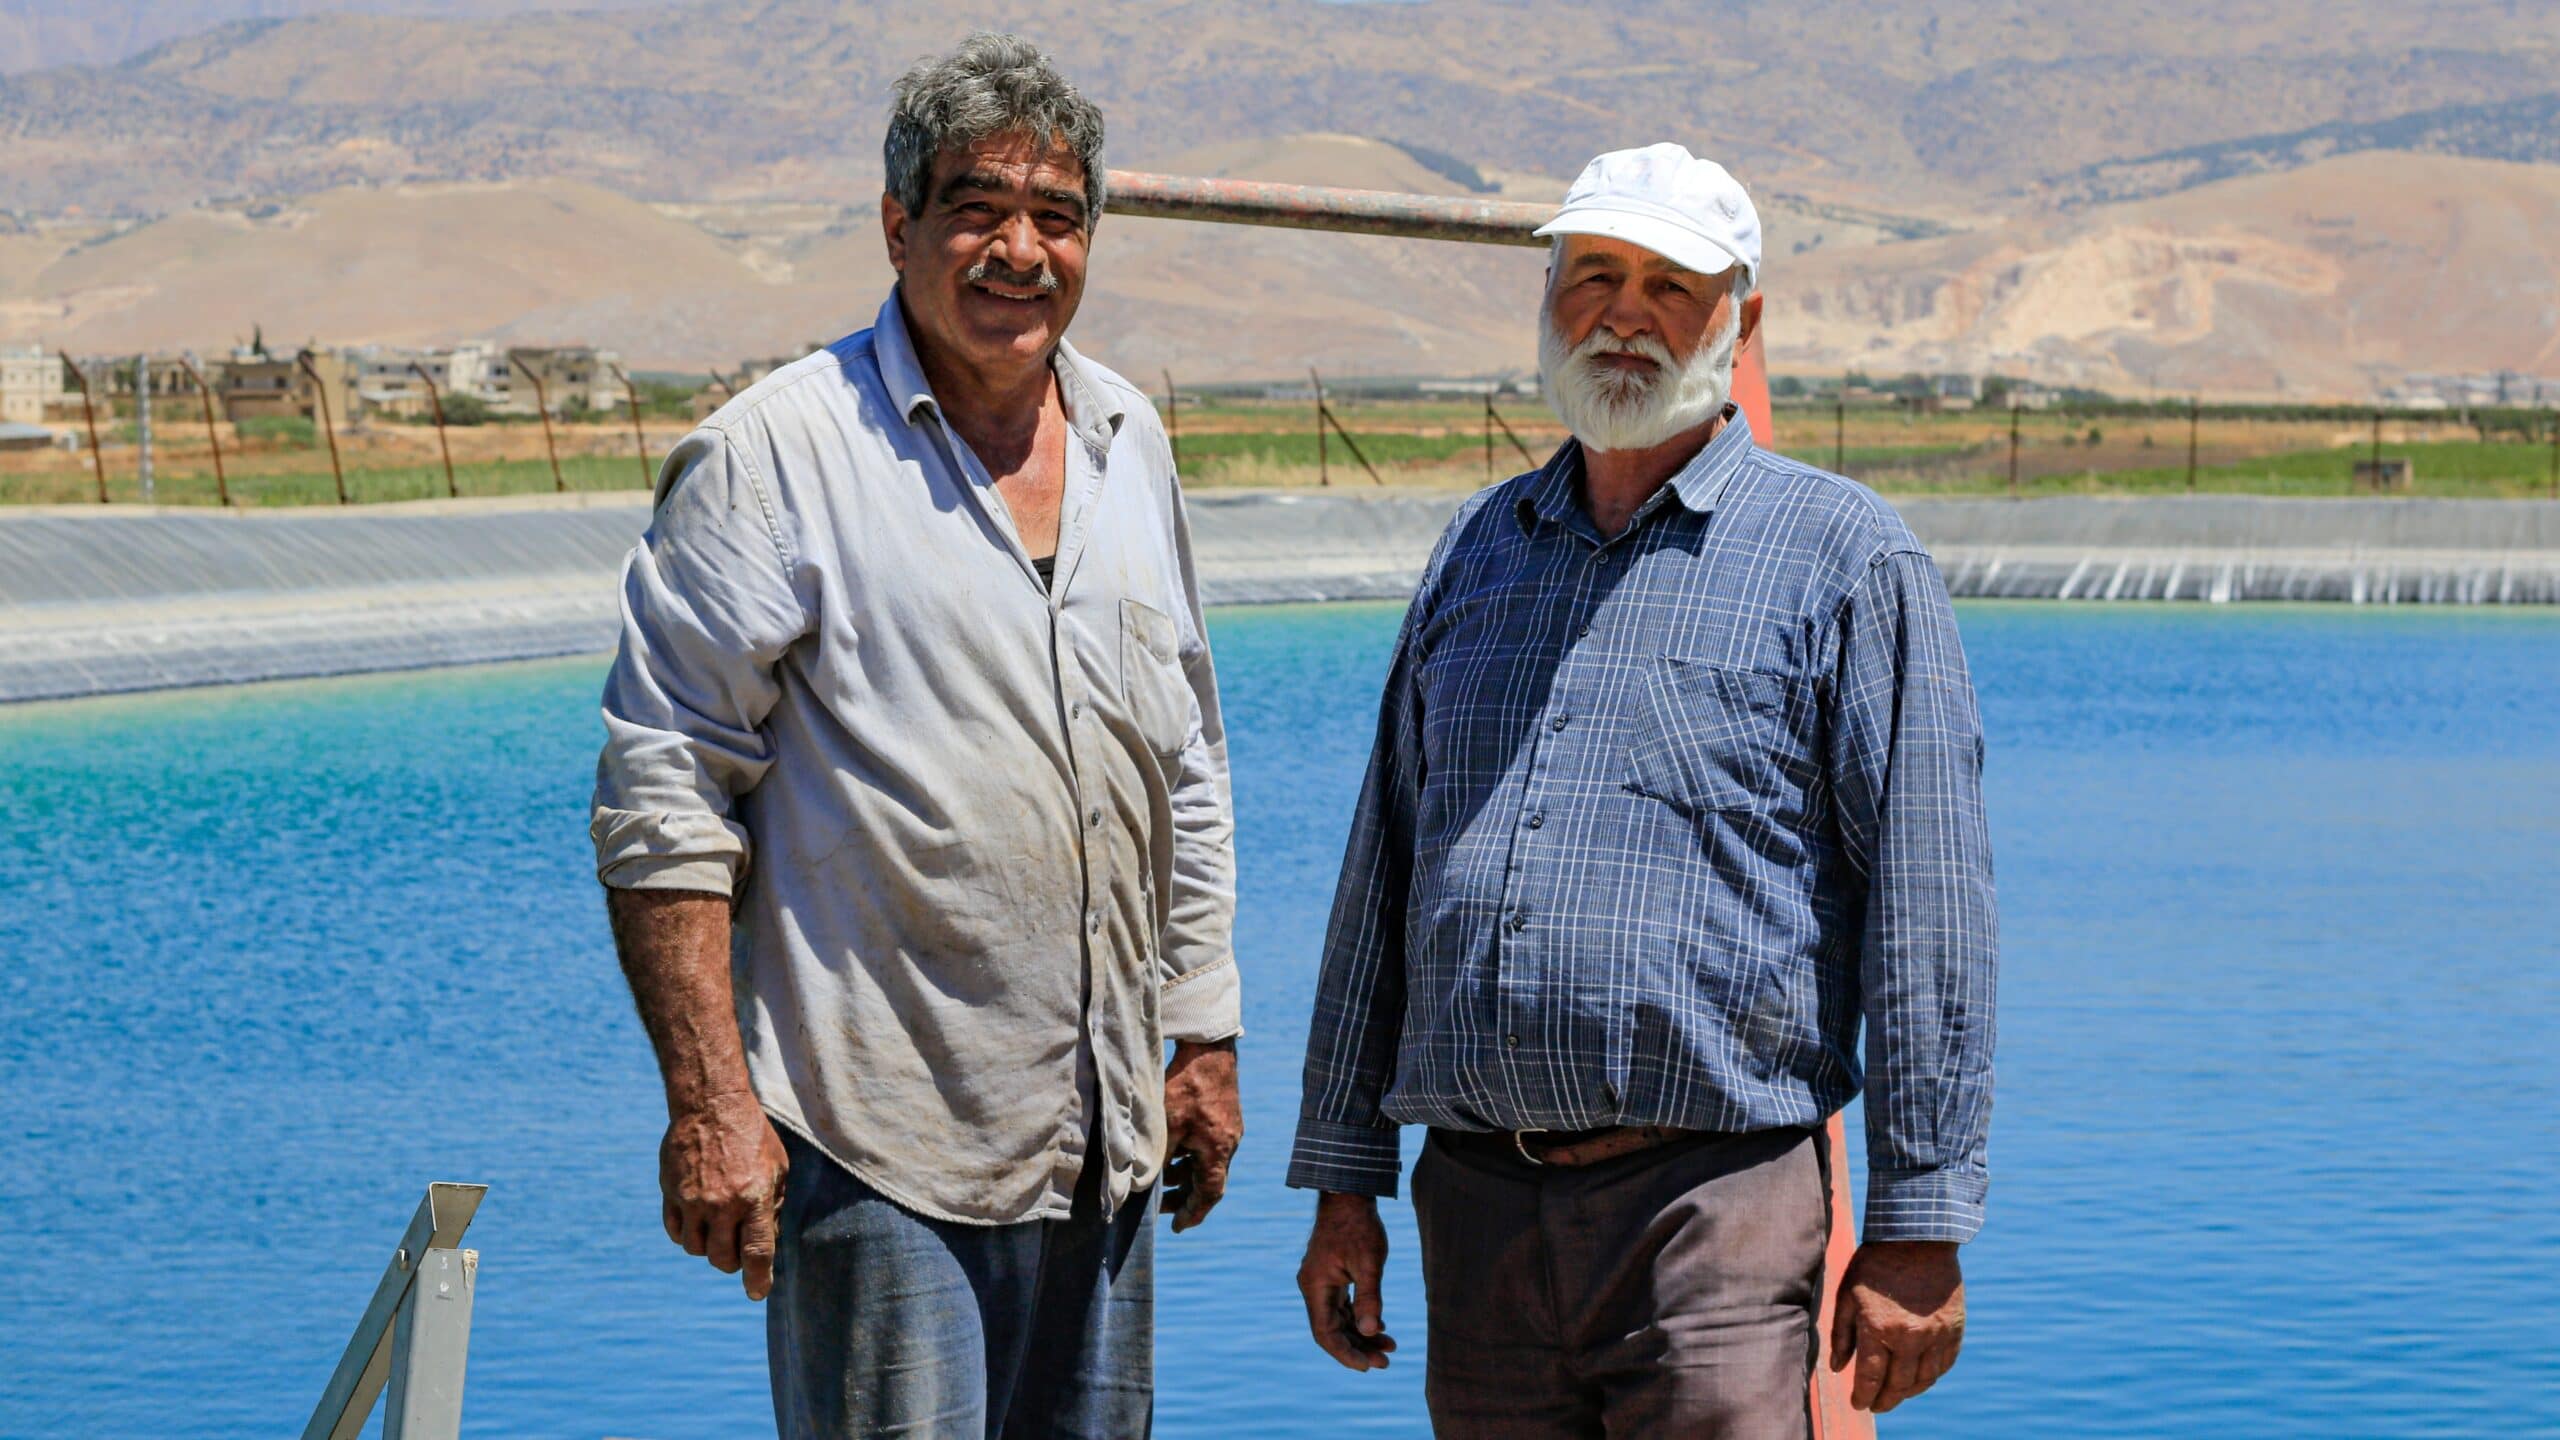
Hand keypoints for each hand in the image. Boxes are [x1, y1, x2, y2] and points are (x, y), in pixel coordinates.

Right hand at [659, 1090, 788, 1300]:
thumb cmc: (751, 1135)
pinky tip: (698, 1222)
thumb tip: (768, 1238)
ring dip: (709, 1248)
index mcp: (754, 1197)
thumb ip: (774, 1205)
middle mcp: (722, 1203)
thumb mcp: (777, 1167)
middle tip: (738, 1249)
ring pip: (696, 1250)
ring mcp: (692, 1200)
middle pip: (722, 1258)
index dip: (757, 1278)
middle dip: (733, 1261)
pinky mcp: (671, 1193)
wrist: (710, 1105)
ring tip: (718, 1229)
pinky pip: (676, 1232)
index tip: (757, 1292)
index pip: (756, 1251)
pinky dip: (687, 1235)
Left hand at [1162, 1038, 1241, 1231]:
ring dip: (1185, 1175)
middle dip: (1185, 1196)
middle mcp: (1229, 1142)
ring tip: (1161, 1180)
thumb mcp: (1166, 1124)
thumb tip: (1141, 1182)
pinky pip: (1208, 1147)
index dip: (1193, 1213)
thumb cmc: (1186, 1085)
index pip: (1210, 1193)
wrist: (1208, 1049)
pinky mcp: (1225, 1116)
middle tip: (1162, 1206)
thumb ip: (1156, 1156)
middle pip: (1209, 1181)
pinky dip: (1190, 1156)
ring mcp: (1229, 1128)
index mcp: (1218, 1149)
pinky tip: (1171, 1150)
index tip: (1177, 1227)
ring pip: (1206, 1163)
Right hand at [1297, 1192, 1396, 1371]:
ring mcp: (1321, 1283)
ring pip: (1338, 1320)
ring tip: (1390, 1348)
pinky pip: (1342, 1308)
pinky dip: (1359, 1319)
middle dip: (1358, 1348)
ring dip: (1361, 1335)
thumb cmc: (1359, 1225)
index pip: (1326, 1333)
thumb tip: (1371, 1331)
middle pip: (1332, 1330)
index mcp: (1315, 1286)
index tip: (1368, 1366)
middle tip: (1386, 1362)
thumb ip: (1369, 1298)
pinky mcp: (1331, 1277)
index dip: (1346, 1353)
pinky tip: (1380, 1327)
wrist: (1349, 1194)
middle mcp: (1313, 1287)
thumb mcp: (1369, 1262)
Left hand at [1830, 1239, 1964, 1412]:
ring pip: (1923, 1380)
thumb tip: (1837, 1368)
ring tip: (1896, 1394)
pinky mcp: (1954, 1329)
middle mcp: (1910, 1337)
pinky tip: (1919, 1378)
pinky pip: (1944, 1365)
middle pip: (1898, 1385)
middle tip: (1876, 1406)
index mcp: (1879, 1328)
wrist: (1918, 1239)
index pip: (1870, 1377)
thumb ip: (1841, 1335)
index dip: (1863, 1396)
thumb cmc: (1875, 1265)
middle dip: (1885, 1401)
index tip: (1858, 1404)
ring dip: (1908, 1393)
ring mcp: (1936, 1334)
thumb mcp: (1847, 1295)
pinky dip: (1931, 1376)